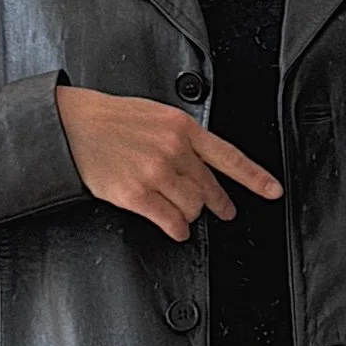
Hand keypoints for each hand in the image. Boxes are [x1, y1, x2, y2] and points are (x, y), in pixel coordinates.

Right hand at [56, 86, 281, 243]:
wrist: (73, 126)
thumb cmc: (111, 120)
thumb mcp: (156, 116)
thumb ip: (183, 138)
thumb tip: (203, 164)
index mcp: (182, 128)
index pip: (229, 157)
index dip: (255, 178)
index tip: (272, 191)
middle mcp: (174, 150)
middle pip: (209, 189)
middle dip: (218, 203)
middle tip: (223, 210)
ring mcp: (156, 174)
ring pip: (193, 207)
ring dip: (190, 215)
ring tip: (183, 214)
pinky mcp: (137, 194)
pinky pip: (171, 221)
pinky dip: (177, 229)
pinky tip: (176, 228)